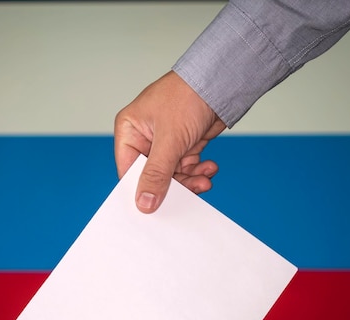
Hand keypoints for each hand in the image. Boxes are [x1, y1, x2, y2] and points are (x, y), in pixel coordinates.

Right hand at [114, 71, 225, 212]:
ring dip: (190, 179)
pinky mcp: (184, 143)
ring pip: (172, 174)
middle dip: (172, 185)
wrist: (221, 81)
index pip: (128, 170)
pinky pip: (187, 167)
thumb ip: (156, 174)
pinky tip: (209, 168)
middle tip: (189, 193)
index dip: (140, 189)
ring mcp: (166, 141)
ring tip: (204, 179)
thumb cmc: (187, 96)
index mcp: (129, 130)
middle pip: (152, 175)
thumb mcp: (169, 140)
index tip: (153, 207)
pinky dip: (198, 171)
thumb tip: (143, 203)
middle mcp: (145, 137)